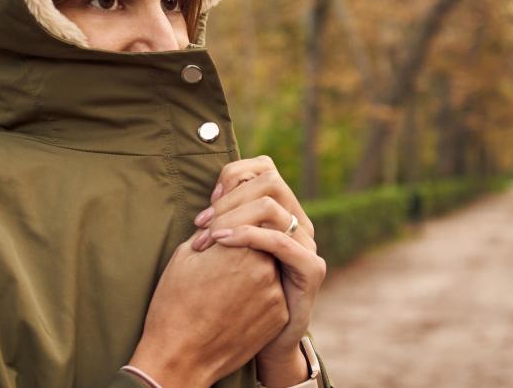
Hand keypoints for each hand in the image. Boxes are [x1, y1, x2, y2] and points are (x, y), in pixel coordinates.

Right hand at [128, 235, 289, 386]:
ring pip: (271, 268)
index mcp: (240, 246)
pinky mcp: (278, 316)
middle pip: (263, 242)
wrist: (180, 357)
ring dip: (254, 269)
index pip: (250, 219)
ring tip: (227, 285)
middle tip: (224, 261)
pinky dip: (259, 293)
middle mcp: (264, 268)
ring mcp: (275, 294)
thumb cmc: (174, 303)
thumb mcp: (185, 255)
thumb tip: (224, 203)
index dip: (233, 226)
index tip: (218, 238)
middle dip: (246, 245)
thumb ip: (213, 227)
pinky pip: (273, 294)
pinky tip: (235, 304)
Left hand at [189, 155, 326, 381]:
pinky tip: (222, 242)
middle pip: (269, 181)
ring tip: (206, 236)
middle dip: (229, 198)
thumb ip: (225, 220)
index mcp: (282, 213)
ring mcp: (308, 245)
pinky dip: (247, 235)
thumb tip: (211, 194)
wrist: (260, 345)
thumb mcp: (226, 251)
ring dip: (232, 216)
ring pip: (271, 206)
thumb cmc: (234, 297)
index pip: (265, 168)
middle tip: (200, 223)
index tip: (207, 202)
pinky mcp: (311, 269)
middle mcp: (300, 223)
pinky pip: (279, 241)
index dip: (233, 176)